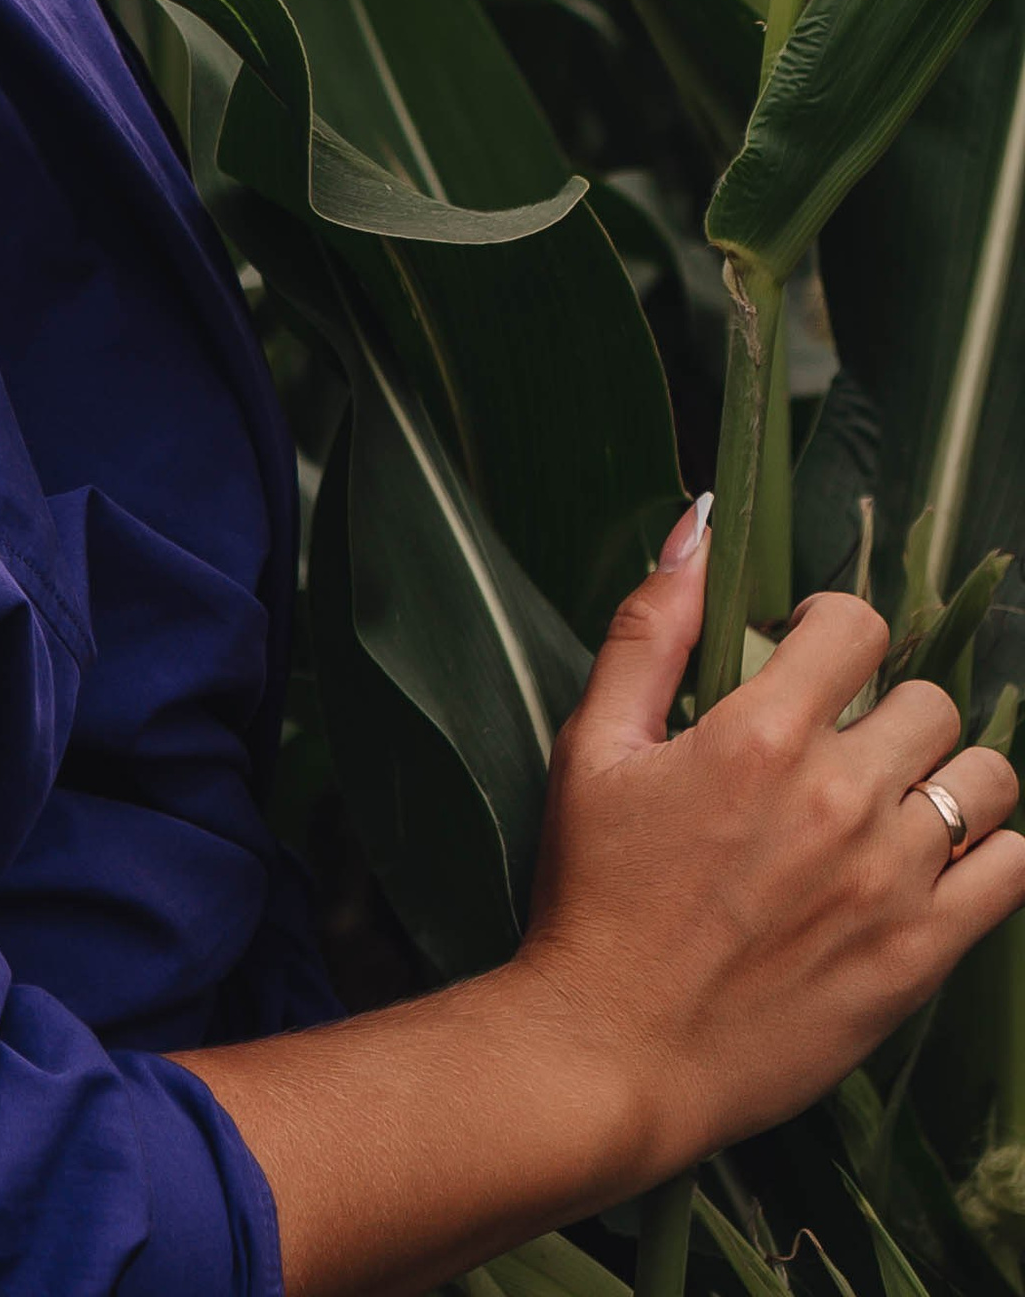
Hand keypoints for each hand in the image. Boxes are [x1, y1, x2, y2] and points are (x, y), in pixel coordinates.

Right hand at [516, 505, 1024, 1177]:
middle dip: (888, 709)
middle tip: (844, 749)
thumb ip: (649, 628)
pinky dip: (989, 853)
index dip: (832, 633)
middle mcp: (838, 796)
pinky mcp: (922, 955)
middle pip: (931, 699)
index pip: (859, 625)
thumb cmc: (596, 896)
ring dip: (947, 777)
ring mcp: (891, 880)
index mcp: (758, 733)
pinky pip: (1014, 869)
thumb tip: (699, 524)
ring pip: (986, 777)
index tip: (807, 667)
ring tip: (897, 805)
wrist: (616, 1052)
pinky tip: (934, 863)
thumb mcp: (593, 746)